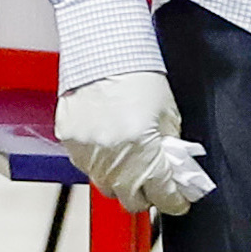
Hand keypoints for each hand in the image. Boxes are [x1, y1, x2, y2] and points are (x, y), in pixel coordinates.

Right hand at [53, 72, 214, 220]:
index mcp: (143, 151)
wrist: (103, 50)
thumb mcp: (169, 115)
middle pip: (132, 201)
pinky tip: (109, 144)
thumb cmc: (137, 74)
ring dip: (122, 181)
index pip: (163, 196)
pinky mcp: (71, 144)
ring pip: (107, 188)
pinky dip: (101, 163)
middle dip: (147, 193)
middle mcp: (114, 158)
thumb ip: (172, 149)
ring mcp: (89, 153)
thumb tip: (176, 172)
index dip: (175, 200)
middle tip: (154, 178)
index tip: (179, 199)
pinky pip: (88, 168)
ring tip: (130, 160)